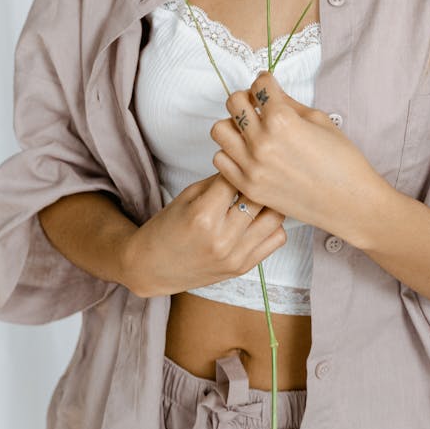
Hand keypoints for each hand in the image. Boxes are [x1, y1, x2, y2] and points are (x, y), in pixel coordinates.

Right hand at [119, 171, 286, 297]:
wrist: (153, 267)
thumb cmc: (167, 228)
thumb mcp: (187, 196)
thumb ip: (218, 181)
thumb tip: (245, 165)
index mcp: (203, 216)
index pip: (236, 178)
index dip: (238, 166)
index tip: (240, 160)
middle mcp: (222, 238)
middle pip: (259, 197)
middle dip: (258, 181)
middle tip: (256, 174)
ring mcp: (235, 256)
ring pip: (275, 218)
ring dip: (269, 203)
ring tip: (259, 196)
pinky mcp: (243, 267)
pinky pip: (277, 239)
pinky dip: (272, 225)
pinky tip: (259, 218)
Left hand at [210, 71, 388, 248]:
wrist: (351, 203)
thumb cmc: (342, 160)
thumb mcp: (319, 120)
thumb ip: (289, 103)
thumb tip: (270, 91)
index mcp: (282, 120)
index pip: (258, 85)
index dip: (266, 81)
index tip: (269, 85)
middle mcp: (261, 142)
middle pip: (233, 102)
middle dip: (246, 98)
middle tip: (258, 105)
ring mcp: (252, 167)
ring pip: (220, 130)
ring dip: (234, 124)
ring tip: (250, 130)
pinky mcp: (249, 187)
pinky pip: (220, 160)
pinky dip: (230, 152)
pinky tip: (248, 153)